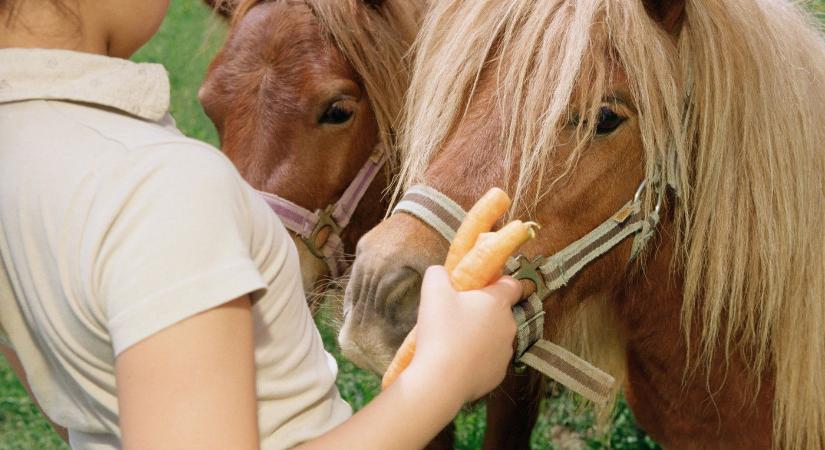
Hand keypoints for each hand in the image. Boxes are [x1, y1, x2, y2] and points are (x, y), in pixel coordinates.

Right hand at [409, 265, 521, 402]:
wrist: (441, 380)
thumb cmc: (440, 331)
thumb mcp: (432, 291)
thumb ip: (438, 273)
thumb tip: (440, 272)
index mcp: (498, 302)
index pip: (513, 284)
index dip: (497, 282)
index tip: (479, 287)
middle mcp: (509, 326)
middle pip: (501, 312)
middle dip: (483, 312)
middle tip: (457, 316)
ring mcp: (506, 352)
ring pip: (495, 337)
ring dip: (481, 336)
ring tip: (454, 342)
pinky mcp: (499, 375)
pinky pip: (489, 361)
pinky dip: (478, 360)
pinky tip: (458, 362)